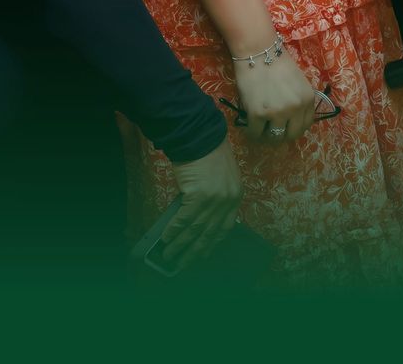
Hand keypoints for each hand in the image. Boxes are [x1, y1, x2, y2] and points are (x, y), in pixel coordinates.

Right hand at [158, 140, 243, 269]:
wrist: (201, 138)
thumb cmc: (209, 155)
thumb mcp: (222, 178)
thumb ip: (216, 199)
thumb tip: (198, 220)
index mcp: (236, 196)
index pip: (226, 227)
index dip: (213, 243)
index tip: (203, 254)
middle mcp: (228, 200)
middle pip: (210, 233)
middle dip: (195, 251)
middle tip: (183, 264)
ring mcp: (214, 199)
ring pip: (195, 230)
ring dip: (181, 245)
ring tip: (170, 256)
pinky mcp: (198, 196)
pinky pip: (183, 219)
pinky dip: (173, 231)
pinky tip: (166, 239)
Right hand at [231, 50, 319, 143]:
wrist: (259, 53)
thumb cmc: (278, 64)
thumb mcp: (299, 83)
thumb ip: (299, 101)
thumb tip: (292, 122)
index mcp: (308, 99)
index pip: (305, 126)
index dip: (294, 129)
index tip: (286, 128)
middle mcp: (295, 108)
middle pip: (290, 135)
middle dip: (281, 136)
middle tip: (271, 131)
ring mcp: (277, 112)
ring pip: (273, 137)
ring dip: (266, 135)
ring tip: (260, 128)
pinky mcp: (258, 114)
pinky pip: (254, 133)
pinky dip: (251, 132)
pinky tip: (250, 125)